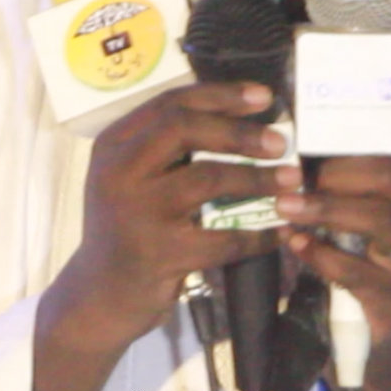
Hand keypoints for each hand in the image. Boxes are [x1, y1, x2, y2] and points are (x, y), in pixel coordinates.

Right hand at [47, 82, 299, 351]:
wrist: (99, 295)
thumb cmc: (126, 228)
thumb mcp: (129, 178)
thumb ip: (164, 147)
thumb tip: (238, 114)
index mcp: (114, 146)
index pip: (170, 103)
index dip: (220, 95)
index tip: (263, 97)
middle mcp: (119, 172)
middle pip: (184, 129)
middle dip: (239, 131)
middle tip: (280, 142)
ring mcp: (138, 213)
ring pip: (207, 178)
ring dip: (256, 179)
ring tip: (291, 181)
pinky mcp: (160, 254)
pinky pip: (222, 238)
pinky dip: (256, 235)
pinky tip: (279, 233)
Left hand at [275, 43, 390, 390]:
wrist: (366, 334)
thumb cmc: (354, 251)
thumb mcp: (353, 204)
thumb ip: (340, 168)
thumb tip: (296, 119)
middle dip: (343, 169)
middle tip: (299, 169)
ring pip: (376, 218)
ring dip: (325, 207)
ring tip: (284, 203)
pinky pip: (357, 269)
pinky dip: (321, 254)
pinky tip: (293, 243)